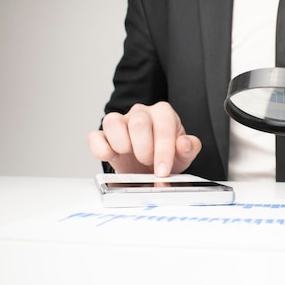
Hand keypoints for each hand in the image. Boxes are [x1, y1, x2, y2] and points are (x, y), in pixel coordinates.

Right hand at [87, 101, 201, 176]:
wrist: (149, 169)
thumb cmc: (166, 157)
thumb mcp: (184, 155)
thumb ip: (189, 148)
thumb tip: (183, 143)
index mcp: (163, 114)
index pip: (163, 126)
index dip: (163, 151)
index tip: (163, 171)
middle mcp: (141, 113)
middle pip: (138, 122)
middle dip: (144, 149)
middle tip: (147, 162)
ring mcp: (120, 121)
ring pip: (112, 121)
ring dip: (122, 144)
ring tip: (130, 155)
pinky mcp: (103, 135)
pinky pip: (95, 136)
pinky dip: (100, 148)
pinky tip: (111, 156)